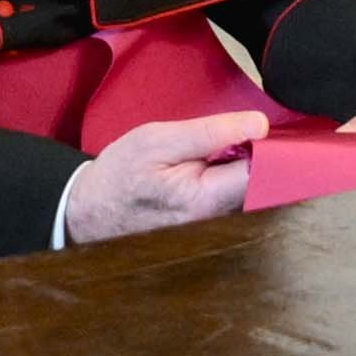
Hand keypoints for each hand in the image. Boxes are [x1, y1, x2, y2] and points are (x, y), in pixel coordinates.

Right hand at [54, 110, 259, 243]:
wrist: (90, 212)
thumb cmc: (119, 176)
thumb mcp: (158, 139)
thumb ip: (211, 132)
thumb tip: (258, 125)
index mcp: (206, 200)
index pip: (263, 172)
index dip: (266, 146)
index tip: (253, 130)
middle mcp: (217, 223)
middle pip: (262, 186)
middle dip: (257, 158)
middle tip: (232, 140)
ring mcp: (216, 230)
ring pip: (251, 195)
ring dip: (243, 170)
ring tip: (216, 155)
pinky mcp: (212, 230)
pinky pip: (238, 203)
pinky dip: (233, 183)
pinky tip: (212, 172)